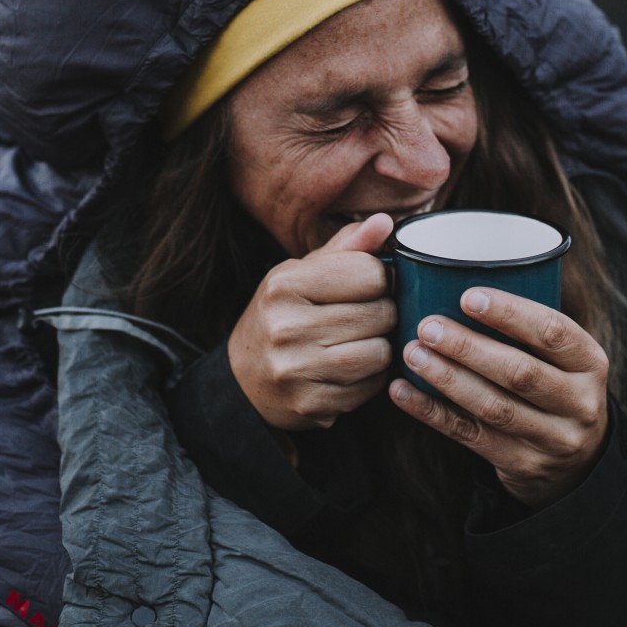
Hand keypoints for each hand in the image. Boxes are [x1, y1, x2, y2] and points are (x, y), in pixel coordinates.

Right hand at [228, 214, 396, 430]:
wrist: (242, 378)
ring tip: (360, 342)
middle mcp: (286, 327)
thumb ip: (345, 248)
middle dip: (383, 314)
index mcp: (285, 285)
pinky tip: (349, 369)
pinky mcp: (310, 404)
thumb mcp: (301, 274)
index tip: (369, 285)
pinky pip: (370, 386)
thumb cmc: (281, 316)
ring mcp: (297, 369)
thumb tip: (385, 221)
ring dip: (380, 348)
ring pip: (380, 353)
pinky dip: (370, 377)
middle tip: (365, 316)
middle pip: (380, 313)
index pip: (370, 273)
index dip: (380, 278)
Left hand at [389, 287, 609, 508]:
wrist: (577, 462)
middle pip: (520, 373)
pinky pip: (469, 435)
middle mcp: (579, 402)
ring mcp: (552, 439)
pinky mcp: (520, 463)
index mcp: (590, 363)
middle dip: (469, 347)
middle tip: (429, 326)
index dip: (511, 313)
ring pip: (493, 407)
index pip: (554, 332)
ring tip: (412, 353)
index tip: (469, 296)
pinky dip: (431, 412)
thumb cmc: (556, 386)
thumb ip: (529, 329)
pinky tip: (403, 391)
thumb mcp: (564, 358)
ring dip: (447, 378)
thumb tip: (457, 280)